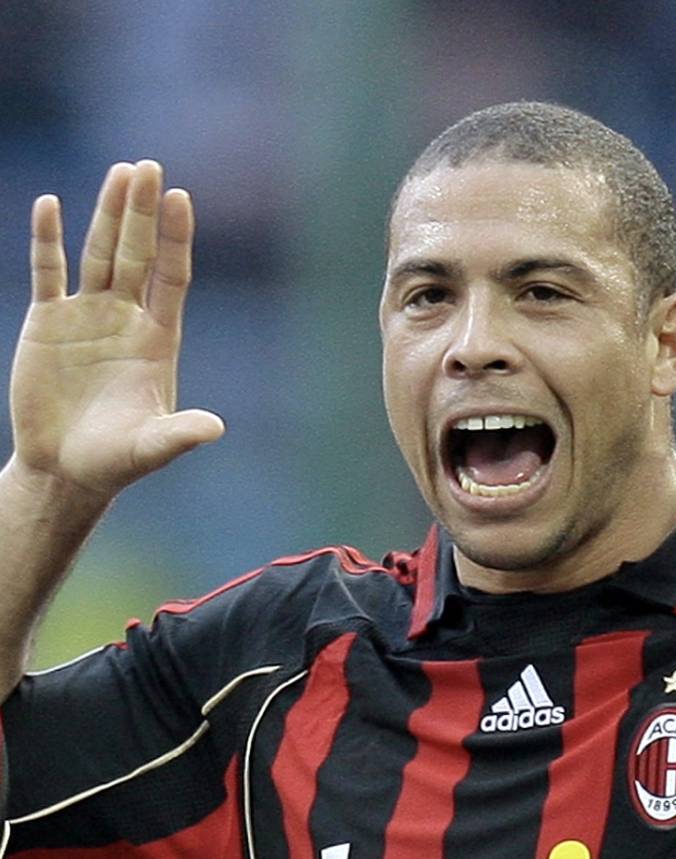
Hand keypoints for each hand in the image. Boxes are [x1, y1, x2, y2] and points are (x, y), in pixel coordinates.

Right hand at [10, 160, 223, 497]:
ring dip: (106, 214)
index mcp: (158, 339)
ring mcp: (88, 316)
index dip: (176, 238)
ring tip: (120, 171)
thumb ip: (180, 434)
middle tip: (148, 166)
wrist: (67, 469)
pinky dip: (48, 240)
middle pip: (137, 253)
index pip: (172, 277)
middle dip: (141, 212)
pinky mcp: (47, 323)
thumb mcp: (150, 447)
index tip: (180, 197)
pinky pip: (48, 273)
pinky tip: (50, 204)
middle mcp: (127, 318)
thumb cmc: (116, 460)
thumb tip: (214, 430)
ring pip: (98, 253)